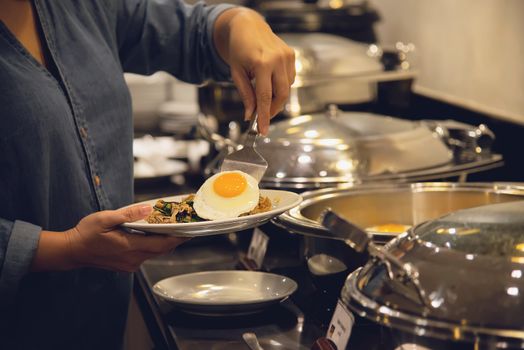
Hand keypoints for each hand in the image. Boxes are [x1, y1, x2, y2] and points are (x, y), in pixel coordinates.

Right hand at [31, 205, 186, 271]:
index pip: (161, 244)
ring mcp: (130, 264)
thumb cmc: (86, 234)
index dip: (178, 238)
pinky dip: (152, 246)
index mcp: (130, 247)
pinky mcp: (127, 265)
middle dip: (176, 239)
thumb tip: (147, 209)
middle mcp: (133, 259)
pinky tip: (153, 236)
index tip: (190, 231)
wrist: (71, 251)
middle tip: (187, 228)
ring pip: (154, 253)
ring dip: (164, 242)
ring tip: (174, 228)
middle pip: (161, 249)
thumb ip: (128, 214)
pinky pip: (145, 255)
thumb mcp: (106, 218)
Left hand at [214, 8, 294, 134]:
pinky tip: (271, 83)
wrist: (247, 26)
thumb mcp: (236, 72)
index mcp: (261, 63)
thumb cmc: (239, 48)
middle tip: (263, 117)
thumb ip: (245, 94)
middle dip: (272, 109)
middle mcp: (277, 59)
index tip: (263, 130)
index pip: (264, 97)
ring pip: (286, 88)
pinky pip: (289, 79)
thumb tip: (250, 115)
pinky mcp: (291, 55)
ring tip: (264, 97)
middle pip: (281, 95)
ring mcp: (287, 56)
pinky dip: (281, 86)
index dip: (264, 116)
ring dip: (276, 98)